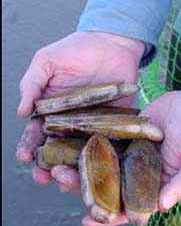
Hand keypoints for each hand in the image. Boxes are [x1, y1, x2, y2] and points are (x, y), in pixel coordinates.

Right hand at [16, 32, 144, 188]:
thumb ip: (32, 84)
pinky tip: (97, 169)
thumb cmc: (78, 49)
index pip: (37, 133)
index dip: (29, 146)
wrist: (113, 44)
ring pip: (80, 152)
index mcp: (52, 110)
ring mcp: (93, 125)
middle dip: (47, 165)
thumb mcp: (47, 61)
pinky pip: (108, 143)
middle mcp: (71, 122)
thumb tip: (21, 113)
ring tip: (66, 181)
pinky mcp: (115, 124)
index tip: (25, 157)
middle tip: (43, 178)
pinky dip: (102, 157)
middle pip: (57, 149)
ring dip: (72, 168)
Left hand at [76, 81, 180, 225]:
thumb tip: (162, 205)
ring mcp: (132, 151)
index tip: (89, 220)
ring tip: (59, 168)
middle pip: (111, 186)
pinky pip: (106, 141)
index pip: (133, 205)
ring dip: (82, 168)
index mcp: (158, 183)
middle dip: (87, 189)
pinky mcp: (127, 132)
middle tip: (63, 183)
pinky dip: (90, 145)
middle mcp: (142, 170)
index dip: (112, 215)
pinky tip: (72, 144)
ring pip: (104, 164)